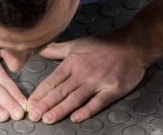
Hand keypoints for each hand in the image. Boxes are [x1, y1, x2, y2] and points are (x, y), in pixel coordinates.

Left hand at [27, 32, 147, 123]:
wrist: (132, 44)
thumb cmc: (104, 43)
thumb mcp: (77, 44)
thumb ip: (56, 49)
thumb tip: (38, 48)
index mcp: (73, 62)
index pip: (52, 80)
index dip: (40, 93)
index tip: (29, 104)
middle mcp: (83, 72)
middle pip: (61, 91)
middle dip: (45, 104)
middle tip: (34, 116)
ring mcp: (98, 81)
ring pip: (75, 98)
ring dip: (61, 109)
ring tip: (48, 119)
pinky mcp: (112, 89)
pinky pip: (97, 102)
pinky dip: (86, 110)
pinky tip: (76, 118)